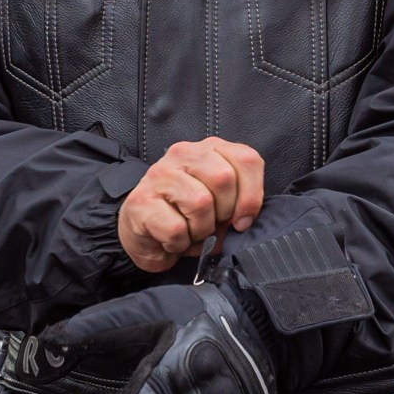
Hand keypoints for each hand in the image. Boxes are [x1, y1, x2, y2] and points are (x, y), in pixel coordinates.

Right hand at [117, 139, 265, 274]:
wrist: (144, 236)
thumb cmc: (187, 219)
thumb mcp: (221, 207)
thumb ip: (240, 204)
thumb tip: (246, 219)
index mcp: (209, 150)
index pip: (247, 159)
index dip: (252, 196)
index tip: (243, 220)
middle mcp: (183, 154)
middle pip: (224, 178)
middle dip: (224, 213)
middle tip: (211, 224)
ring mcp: (159, 175)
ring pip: (200, 203)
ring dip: (201, 230)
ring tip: (190, 231)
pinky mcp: (141, 201)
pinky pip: (176, 228)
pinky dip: (180, 243)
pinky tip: (172, 239)